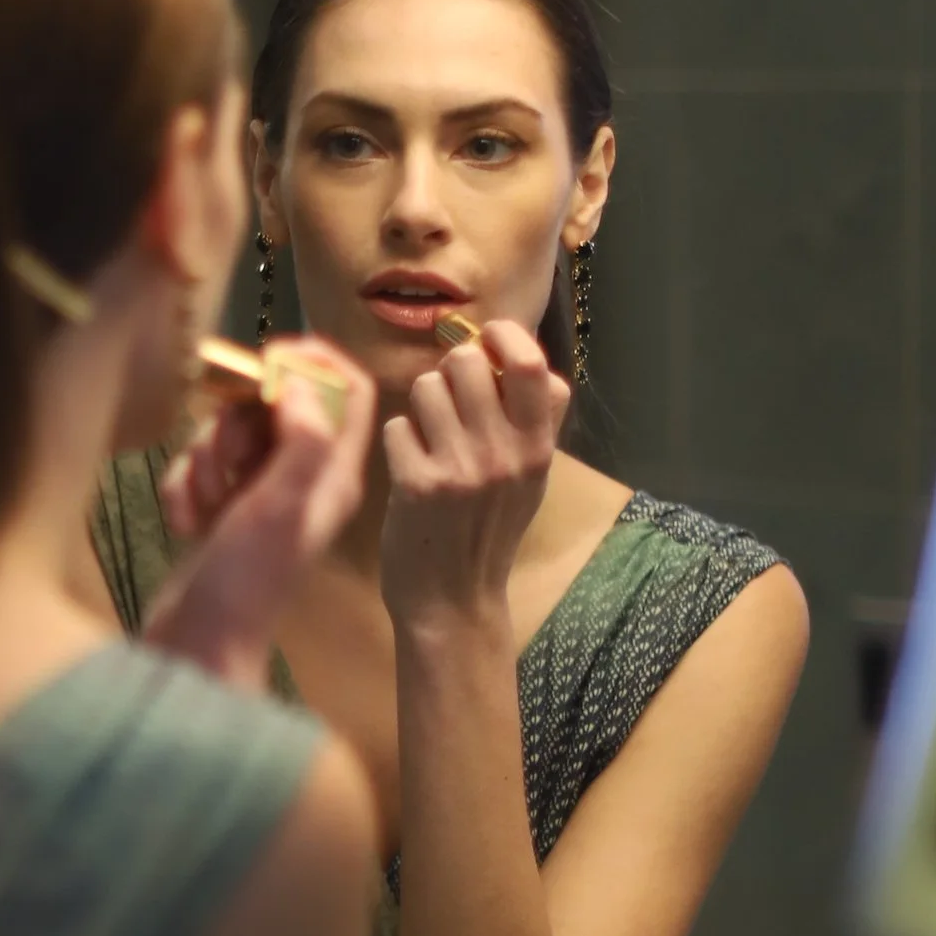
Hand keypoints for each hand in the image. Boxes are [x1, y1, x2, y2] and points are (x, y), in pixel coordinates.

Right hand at [143, 337, 375, 689]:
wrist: (198, 646)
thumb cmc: (245, 583)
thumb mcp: (280, 506)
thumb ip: (302, 440)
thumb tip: (299, 380)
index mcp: (334, 475)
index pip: (351, 390)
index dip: (315, 361)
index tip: (268, 358)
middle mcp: (304, 479)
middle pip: (277, 404)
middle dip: (237, 421)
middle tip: (224, 461)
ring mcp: (261, 494)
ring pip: (231, 432)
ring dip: (205, 457)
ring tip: (204, 504)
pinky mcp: (222, 508)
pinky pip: (200, 465)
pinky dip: (186, 485)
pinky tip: (185, 522)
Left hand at [378, 320, 569, 633]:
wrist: (454, 600)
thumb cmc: (490, 530)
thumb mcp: (531, 477)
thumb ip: (532, 419)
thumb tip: (517, 350)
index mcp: (537, 447)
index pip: (529, 362)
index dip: (504, 336)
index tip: (488, 339)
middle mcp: (503, 453)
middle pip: (467, 360)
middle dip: (451, 371)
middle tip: (450, 401)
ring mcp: (460, 468)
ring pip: (426, 386)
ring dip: (421, 406)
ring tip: (430, 440)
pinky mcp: (417, 484)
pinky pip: (398, 425)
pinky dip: (399, 442)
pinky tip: (411, 469)